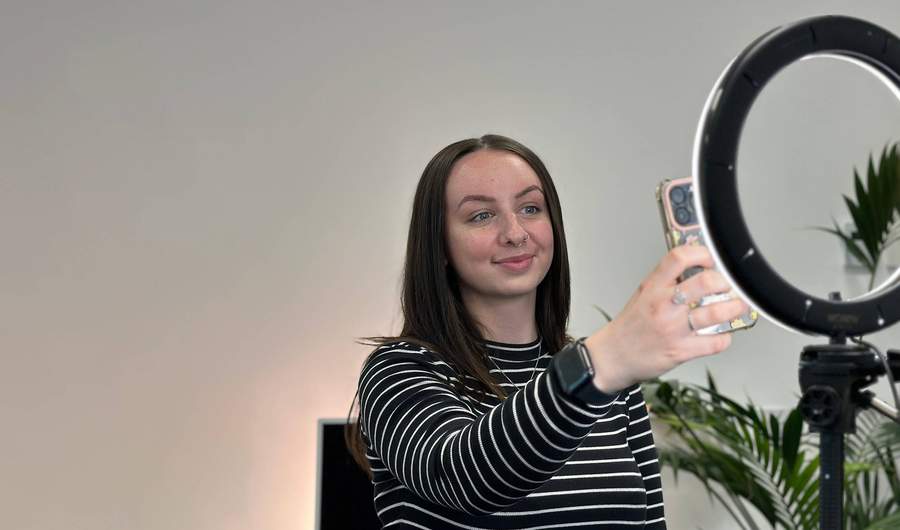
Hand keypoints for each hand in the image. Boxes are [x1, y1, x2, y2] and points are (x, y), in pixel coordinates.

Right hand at [584, 245, 750, 392]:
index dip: (701, 254)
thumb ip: (666, 281)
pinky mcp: (681, 350)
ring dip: (735, 307)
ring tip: (738, 305)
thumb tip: (695, 268)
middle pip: (705, 282)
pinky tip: (721, 334)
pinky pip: (714, 343)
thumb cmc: (630, 326)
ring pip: (716, 312)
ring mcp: (673, 328)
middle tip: (728, 285)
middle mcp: (664, 305)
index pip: (679, 258)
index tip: (711, 259)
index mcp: (653, 287)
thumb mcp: (643, 294)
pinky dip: (725, 338)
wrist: (614, 356)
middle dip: (725, 282)